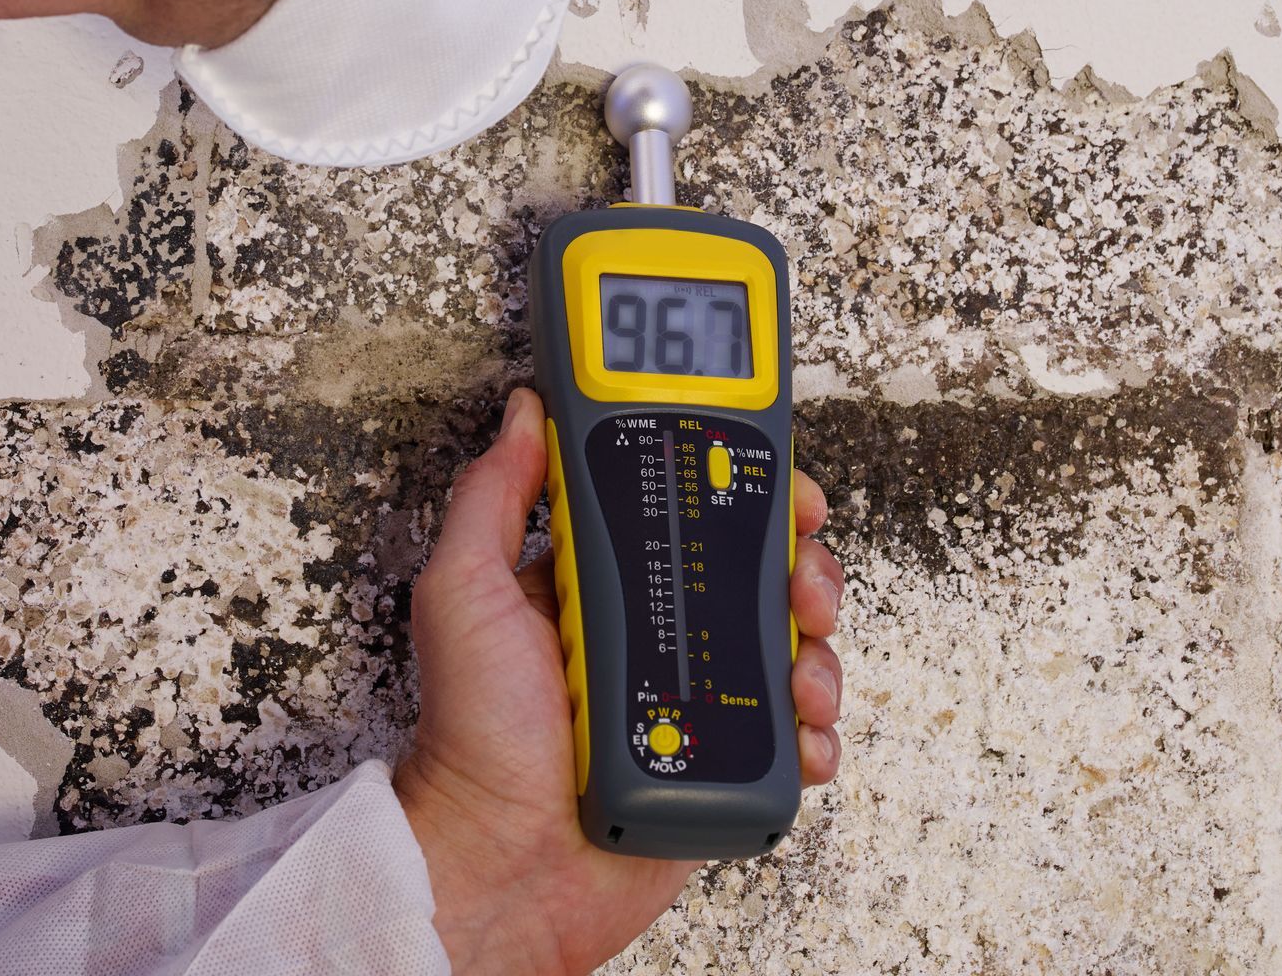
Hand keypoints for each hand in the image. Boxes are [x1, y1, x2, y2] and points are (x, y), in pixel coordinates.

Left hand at [395, 388, 844, 975]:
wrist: (502, 867)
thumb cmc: (472, 739)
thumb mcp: (463, 591)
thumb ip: (493, 495)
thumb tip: (523, 413)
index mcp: (607, 580)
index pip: (692, 508)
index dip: (742, 486)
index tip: (772, 480)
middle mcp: (659, 630)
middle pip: (760, 569)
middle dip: (801, 563)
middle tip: (800, 578)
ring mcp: (698, 696)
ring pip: (793, 644)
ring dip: (817, 644)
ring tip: (798, 667)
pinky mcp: (728, 762)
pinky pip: (798, 731)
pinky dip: (815, 728)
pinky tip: (798, 728)